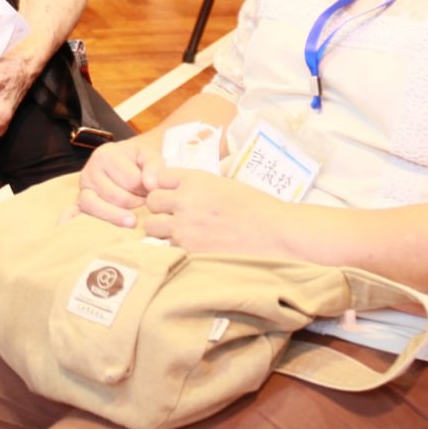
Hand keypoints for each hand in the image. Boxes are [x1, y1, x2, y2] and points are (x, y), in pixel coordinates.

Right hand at [71, 138, 152, 226]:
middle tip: (146, 206)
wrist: (123, 165)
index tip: (152, 192)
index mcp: (106, 154)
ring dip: (116, 217)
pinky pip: (73, 213)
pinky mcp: (78, 205)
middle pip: (116, 196)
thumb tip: (151, 185)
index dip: (146, 190)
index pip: (132, 181)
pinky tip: (72, 226)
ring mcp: (82, 189)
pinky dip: (71, 220)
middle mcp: (90, 171)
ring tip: (132, 223)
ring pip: (95, 207)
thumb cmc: (136, 162)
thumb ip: (155, 168)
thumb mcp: (148, 157)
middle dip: (135, 204)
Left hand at [142, 163, 279, 252]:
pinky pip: (167, 247)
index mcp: (195, 180)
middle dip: (160, 209)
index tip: (173, 194)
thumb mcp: (224, 184)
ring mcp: (184, 228)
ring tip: (182, 233)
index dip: (165, 187)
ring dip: (162, 229)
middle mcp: (185, 201)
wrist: (276, 234)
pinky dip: (175, 248)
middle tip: (176, 216)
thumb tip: (176, 190)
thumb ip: (197, 186)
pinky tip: (192, 246)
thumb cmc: (257, 208)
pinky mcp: (188, 251)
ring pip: (152, 226)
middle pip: (151, 202)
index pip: (160, 177)